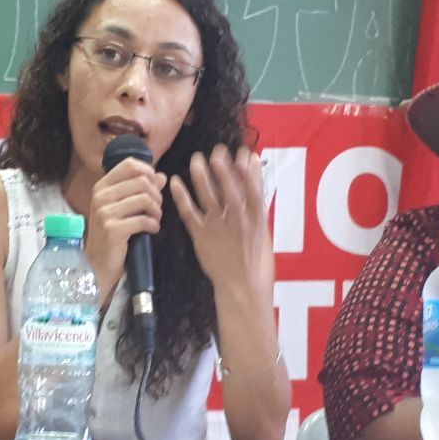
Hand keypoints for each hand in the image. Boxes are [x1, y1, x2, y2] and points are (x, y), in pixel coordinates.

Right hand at [84, 157, 165, 298]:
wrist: (97, 265)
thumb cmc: (111, 235)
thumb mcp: (124, 209)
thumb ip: (141, 190)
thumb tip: (161, 176)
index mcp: (102, 186)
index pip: (129, 164)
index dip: (148, 171)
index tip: (154, 185)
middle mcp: (101, 196)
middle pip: (142, 181)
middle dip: (156, 195)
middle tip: (156, 209)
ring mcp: (105, 212)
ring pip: (145, 199)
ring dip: (157, 211)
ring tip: (154, 220)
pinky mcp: (113, 229)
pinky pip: (144, 219)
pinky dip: (154, 225)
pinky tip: (151, 230)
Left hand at [169, 145, 270, 290]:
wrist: (242, 289)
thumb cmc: (256, 262)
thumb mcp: (264, 232)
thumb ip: (258, 207)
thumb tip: (257, 182)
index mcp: (257, 220)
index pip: (253, 188)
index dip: (248, 170)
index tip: (243, 153)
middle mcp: (238, 221)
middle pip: (230, 189)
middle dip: (224, 168)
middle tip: (217, 150)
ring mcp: (218, 229)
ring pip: (209, 198)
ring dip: (202, 176)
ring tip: (196, 159)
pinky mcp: (201, 237)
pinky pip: (189, 214)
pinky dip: (181, 197)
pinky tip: (174, 182)